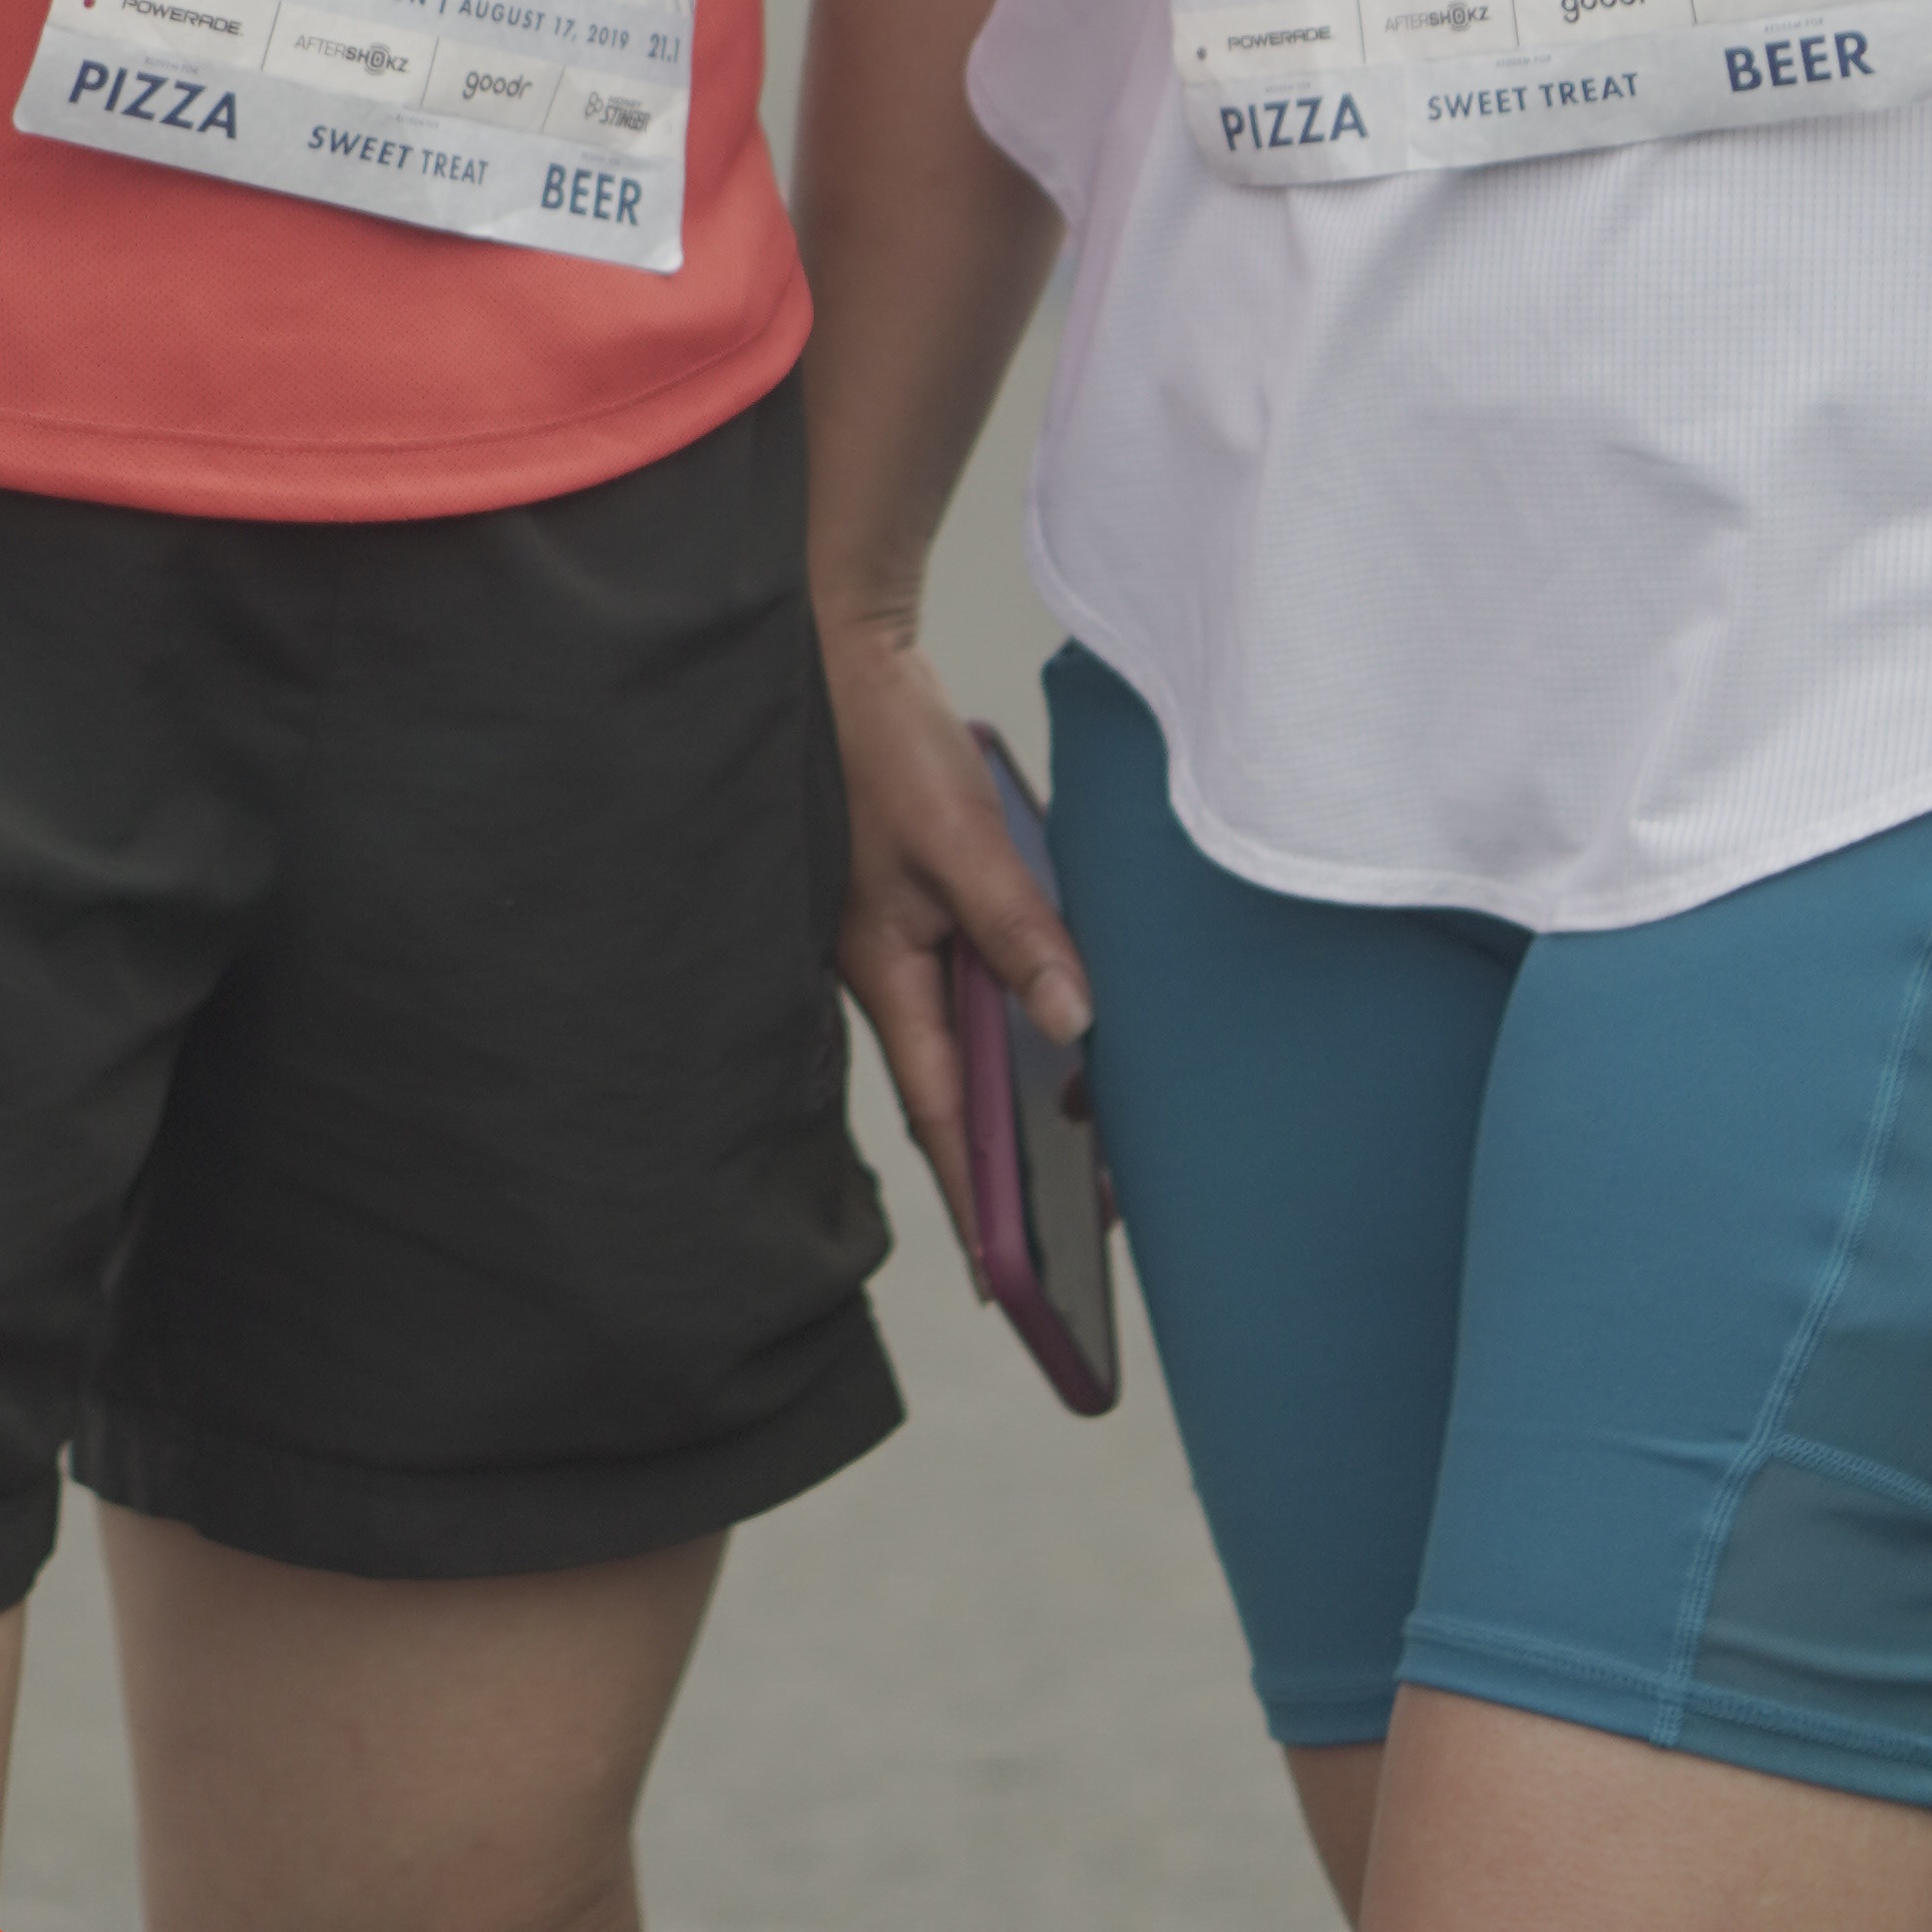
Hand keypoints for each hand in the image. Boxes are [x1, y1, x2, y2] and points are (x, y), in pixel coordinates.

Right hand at [818, 609, 1092, 1279]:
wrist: (841, 653)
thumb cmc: (883, 744)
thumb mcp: (963, 842)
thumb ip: (1017, 933)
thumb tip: (1075, 1024)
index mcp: (885, 975)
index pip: (938, 1115)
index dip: (974, 1197)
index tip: (1008, 1278)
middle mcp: (887, 970)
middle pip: (953, 1087)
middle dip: (1008, 1155)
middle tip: (1080, 1217)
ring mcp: (896, 936)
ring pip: (964, 1034)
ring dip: (1017, 1083)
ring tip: (1089, 1134)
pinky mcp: (913, 898)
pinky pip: (965, 980)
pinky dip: (1009, 1010)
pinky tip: (1060, 1016)